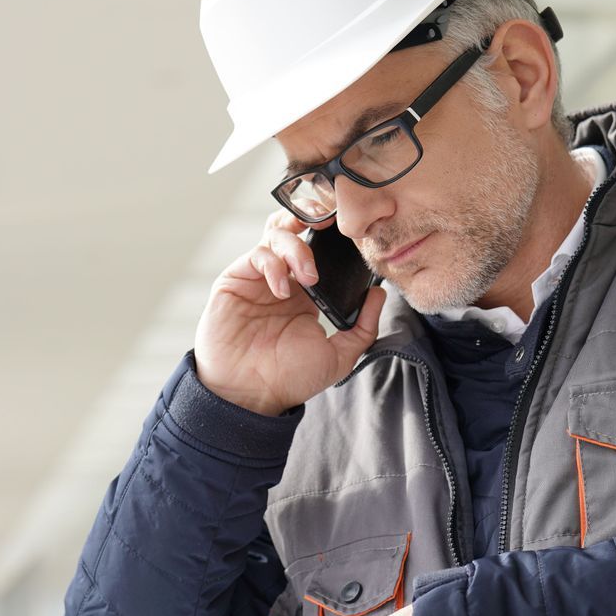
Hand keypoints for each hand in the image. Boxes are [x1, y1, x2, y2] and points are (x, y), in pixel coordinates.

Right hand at [193, 209, 387, 416]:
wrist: (250, 396)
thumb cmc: (289, 379)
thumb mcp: (338, 356)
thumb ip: (363, 327)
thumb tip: (379, 294)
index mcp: (306, 292)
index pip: (320, 248)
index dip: (334, 235)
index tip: (353, 232)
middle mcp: (282, 278)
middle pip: (296, 229)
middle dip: (313, 219)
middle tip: (330, 224)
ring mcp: (258, 277)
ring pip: (277, 234)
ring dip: (297, 247)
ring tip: (309, 276)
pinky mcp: (235, 280)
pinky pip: (257, 255)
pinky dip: (274, 265)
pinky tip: (283, 290)